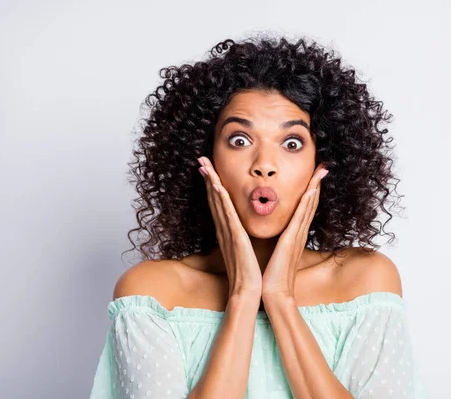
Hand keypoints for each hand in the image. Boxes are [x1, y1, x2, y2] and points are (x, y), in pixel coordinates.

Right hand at [197, 156, 262, 297]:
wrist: (249, 292)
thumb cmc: (249, 273)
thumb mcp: (244, 249)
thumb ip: (241, 237)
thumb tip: (242, 229)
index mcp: (228, 231)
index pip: (219, 203)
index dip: (213, 184)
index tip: (209, 168)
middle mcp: (225, 229)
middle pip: (213, 198)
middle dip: (208, 177)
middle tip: (201, 159)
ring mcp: (228, 233)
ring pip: (217, 203)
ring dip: (211, 182)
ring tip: (205, 165)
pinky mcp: (235, 239)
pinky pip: (227, 216)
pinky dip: (221, 201)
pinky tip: (217, 187)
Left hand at [261, 163, 328, 299]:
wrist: (273, 293)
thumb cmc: (273, 274)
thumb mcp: (277, 251)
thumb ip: (279, 240)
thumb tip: (277, 233)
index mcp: (294, 234)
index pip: (305, 207)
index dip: (311, 189)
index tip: (314, 173)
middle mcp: (299, 232)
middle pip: (311, 202)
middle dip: (317, 182)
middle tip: (324, 165)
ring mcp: (297, 235)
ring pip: (309, 205)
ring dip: (315, 186)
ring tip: (321, 169)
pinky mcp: (291, 240)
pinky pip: (301, 217)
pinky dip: (307, 202)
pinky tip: (311, 189)